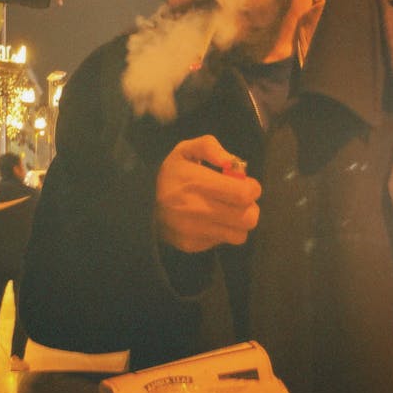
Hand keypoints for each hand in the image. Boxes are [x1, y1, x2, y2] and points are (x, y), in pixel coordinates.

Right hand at [156, 135, 260, 252]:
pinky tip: (210, 221)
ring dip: (239, 223)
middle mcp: (197, 210)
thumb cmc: (170, 175)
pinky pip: (222, 242)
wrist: (140, 203)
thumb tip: (231, 163)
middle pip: (247, 218)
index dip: (252, 188)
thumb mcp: (185, 150)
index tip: (246, 184)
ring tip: (228, 212)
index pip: (243, 194)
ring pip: (240, 235)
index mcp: (197, 182)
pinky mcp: (191, 245)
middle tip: (239, 200)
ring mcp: (194, 231)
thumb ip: (210, 147)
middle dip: (250, 207)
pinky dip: (222, 232)